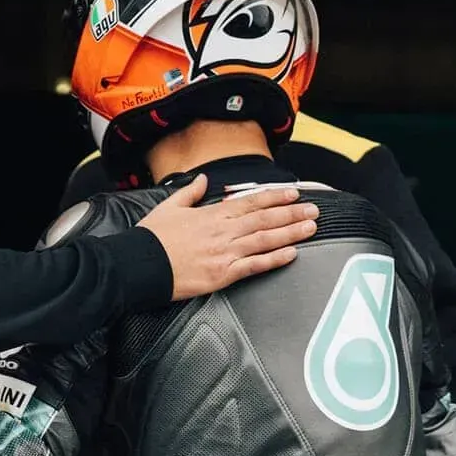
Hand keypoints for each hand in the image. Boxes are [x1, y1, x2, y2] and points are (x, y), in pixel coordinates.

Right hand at [139, 175, 317, 300]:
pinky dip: (275, 259)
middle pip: (265, 219)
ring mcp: (226, 253)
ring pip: (266, 239)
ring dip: (291, 232)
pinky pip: (255, 265)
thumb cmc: (152, 238)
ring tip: (311, 228)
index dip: (275, 197)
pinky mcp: (223, 274)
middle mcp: (224, 231)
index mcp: (212, 214)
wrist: (141, 265)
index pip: (251, 202)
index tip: (293, 194)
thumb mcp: (169, 207)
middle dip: (292, 214)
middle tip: (314, 210)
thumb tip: (203, 180)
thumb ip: (190, 192)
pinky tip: (292, 254)